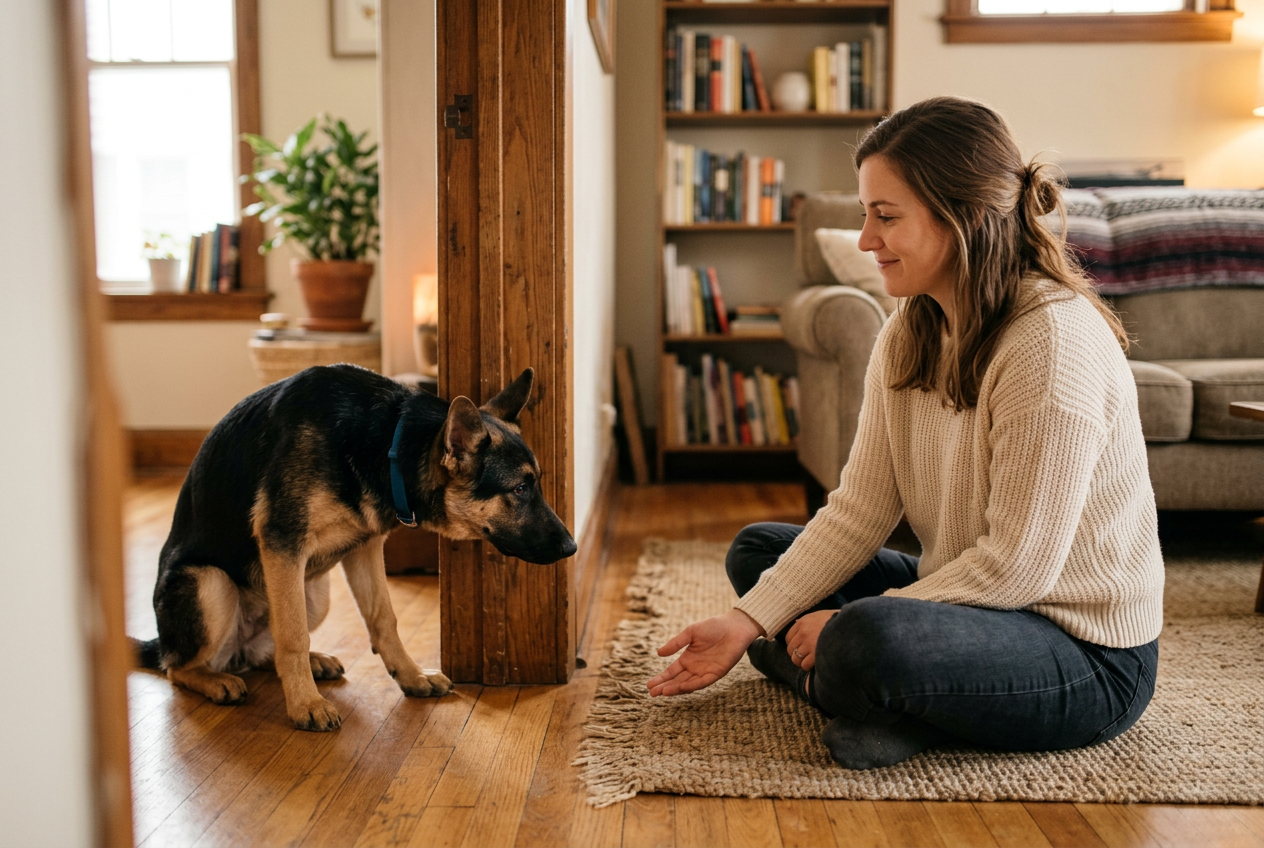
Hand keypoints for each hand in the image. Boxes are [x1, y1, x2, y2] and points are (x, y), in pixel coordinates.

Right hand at [647, 608, 763, 696]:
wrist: (734, 626)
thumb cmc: (713, 627)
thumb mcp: (690, 633)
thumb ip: (675, 644)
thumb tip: (658, 653)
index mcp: (687, 658)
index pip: (671, 672)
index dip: (661, 679)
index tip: (649, 685)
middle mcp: (695, 668)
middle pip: (677, 681)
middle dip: (664, 687)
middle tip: (652, 693)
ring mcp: (705, 672)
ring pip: (687, 684)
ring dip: (675, 689)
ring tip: (663, 692)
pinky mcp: (716, 673)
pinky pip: (702, 682)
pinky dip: (691, 686)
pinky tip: (681, 687)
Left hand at [785, 610, 834, 669]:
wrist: (850, 625)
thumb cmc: (836, 620)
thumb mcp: (820, 615)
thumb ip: (808, 620)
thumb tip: (797, 623)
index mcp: (802, 622)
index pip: (788, 638)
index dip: (794, 645)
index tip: (800, 648)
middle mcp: (803, 633)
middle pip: (790, 650)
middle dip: (797, 655)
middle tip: (806, 656)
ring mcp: (808, 644)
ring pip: (796, 659)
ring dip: (802, 662)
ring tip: (810, 662)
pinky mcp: (816, 655)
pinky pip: (805, 665)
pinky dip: (808, 667)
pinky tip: (815, 664)